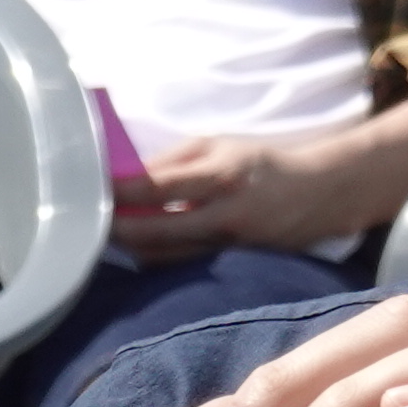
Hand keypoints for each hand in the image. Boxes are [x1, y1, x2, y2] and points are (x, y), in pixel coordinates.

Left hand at [110, 119, 340, 251]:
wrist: (322, 194)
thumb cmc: (264, 163)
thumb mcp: (219, 145)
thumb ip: (173, 162)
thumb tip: (126, 178)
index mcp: (220, 175)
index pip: (155, 186)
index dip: (117, 191)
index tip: (87, 186)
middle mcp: (224, 214)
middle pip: (153, 231)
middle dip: (115, 229)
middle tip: (85, 221)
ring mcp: (228, 243)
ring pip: (164, 254)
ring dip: (131, 246)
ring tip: (105, 234)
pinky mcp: (231, 260)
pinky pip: (182, 261)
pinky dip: (155, 254)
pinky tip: (138, 246)